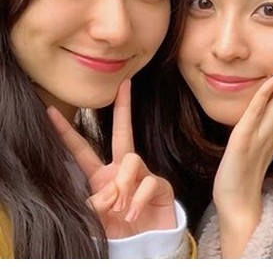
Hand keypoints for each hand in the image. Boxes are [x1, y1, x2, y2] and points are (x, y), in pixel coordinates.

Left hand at [48, 79, 175, 238]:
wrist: (147, 246)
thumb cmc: (120, 232)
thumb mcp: (98, 219)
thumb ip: (95, 204)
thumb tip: (106, 193)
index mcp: (102, 176)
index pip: (82, 150)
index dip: (66, 132)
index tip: (51, 111)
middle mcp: (122, 170)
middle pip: (121, 133)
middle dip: (123, 108)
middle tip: (123, 86)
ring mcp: (143, 175)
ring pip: (131, 160)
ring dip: (123, 186)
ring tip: (121, 210)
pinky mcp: (161, 185)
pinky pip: (148, 181)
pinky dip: (137, 199)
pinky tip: (133, 214)